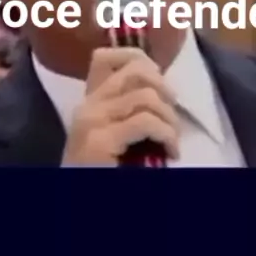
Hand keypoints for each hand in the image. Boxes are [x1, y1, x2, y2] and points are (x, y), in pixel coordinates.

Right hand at [62, 47, 179, 165]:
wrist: (83, 198)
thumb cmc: (106, 173)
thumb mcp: (117, 136)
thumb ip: (129, 112)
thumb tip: (165, 90)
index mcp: (89, 102)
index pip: (107, 57)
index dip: (141, 61)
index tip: (162, 88)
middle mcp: (87, 106)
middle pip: (137, 69)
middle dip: (166, 90)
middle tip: (172, 118)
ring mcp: (91, 121)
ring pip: (147, 96)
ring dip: (170, 119)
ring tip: (171, 140)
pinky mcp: (99, 141)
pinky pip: (147, 122)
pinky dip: (167, 135)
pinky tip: (170, 152)